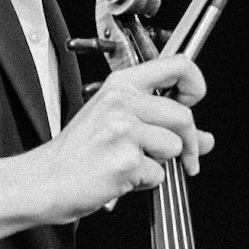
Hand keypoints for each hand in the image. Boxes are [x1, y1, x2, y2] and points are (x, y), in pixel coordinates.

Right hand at [32, 54, 213, 220]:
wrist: (43, 181)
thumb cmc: (75, 154)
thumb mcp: (114, 123)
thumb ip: (160, 123)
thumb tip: (205, 138)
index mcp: (119, 85)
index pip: (177, 65)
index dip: (196, 83)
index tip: (194, 100)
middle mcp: (122, 103)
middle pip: (183, 117)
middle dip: (190, 143)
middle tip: (186, 159)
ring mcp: (124, 131)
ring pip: (174, 147)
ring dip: (160, 163)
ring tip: (132, 165)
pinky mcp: (126, 161)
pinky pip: (159, 175)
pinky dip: (146, 183)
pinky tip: (122, 178)